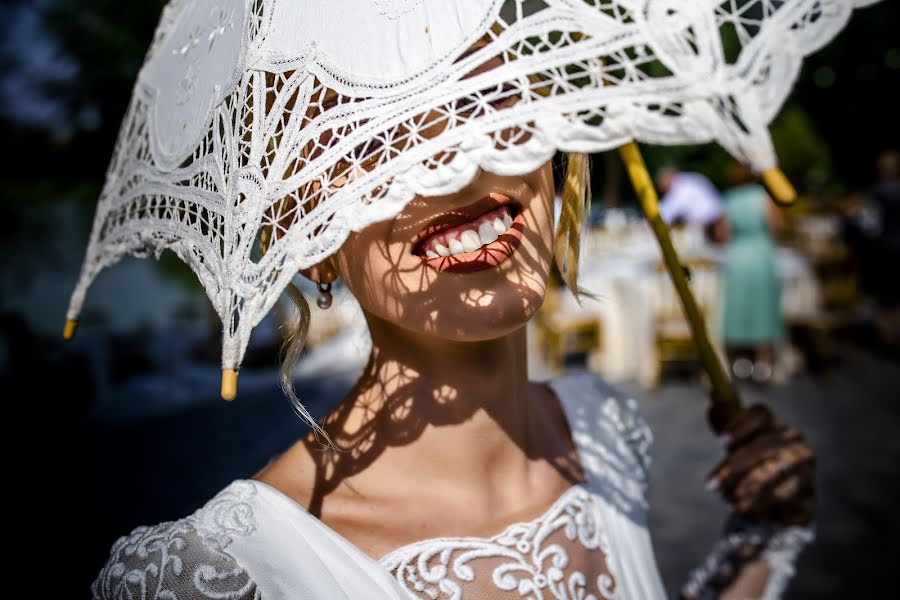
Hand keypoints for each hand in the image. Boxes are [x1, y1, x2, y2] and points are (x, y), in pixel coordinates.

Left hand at [707, 404, 814, 525]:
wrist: (787, 499)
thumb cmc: (756, 463)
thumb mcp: (740, 442)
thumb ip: (726, 425)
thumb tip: (712, 408)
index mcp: (772, 422)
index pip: (760, 414)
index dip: (740, 427)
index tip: (721, 442)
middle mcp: (792, 438)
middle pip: (761, 447)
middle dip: (732, 467)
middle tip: (711, 484)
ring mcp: (803, 463)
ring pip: (769, 474)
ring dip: (741, 488)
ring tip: (725, 497)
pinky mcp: (806, 489)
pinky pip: (777, 497)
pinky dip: (754, 504)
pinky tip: (740, 508)